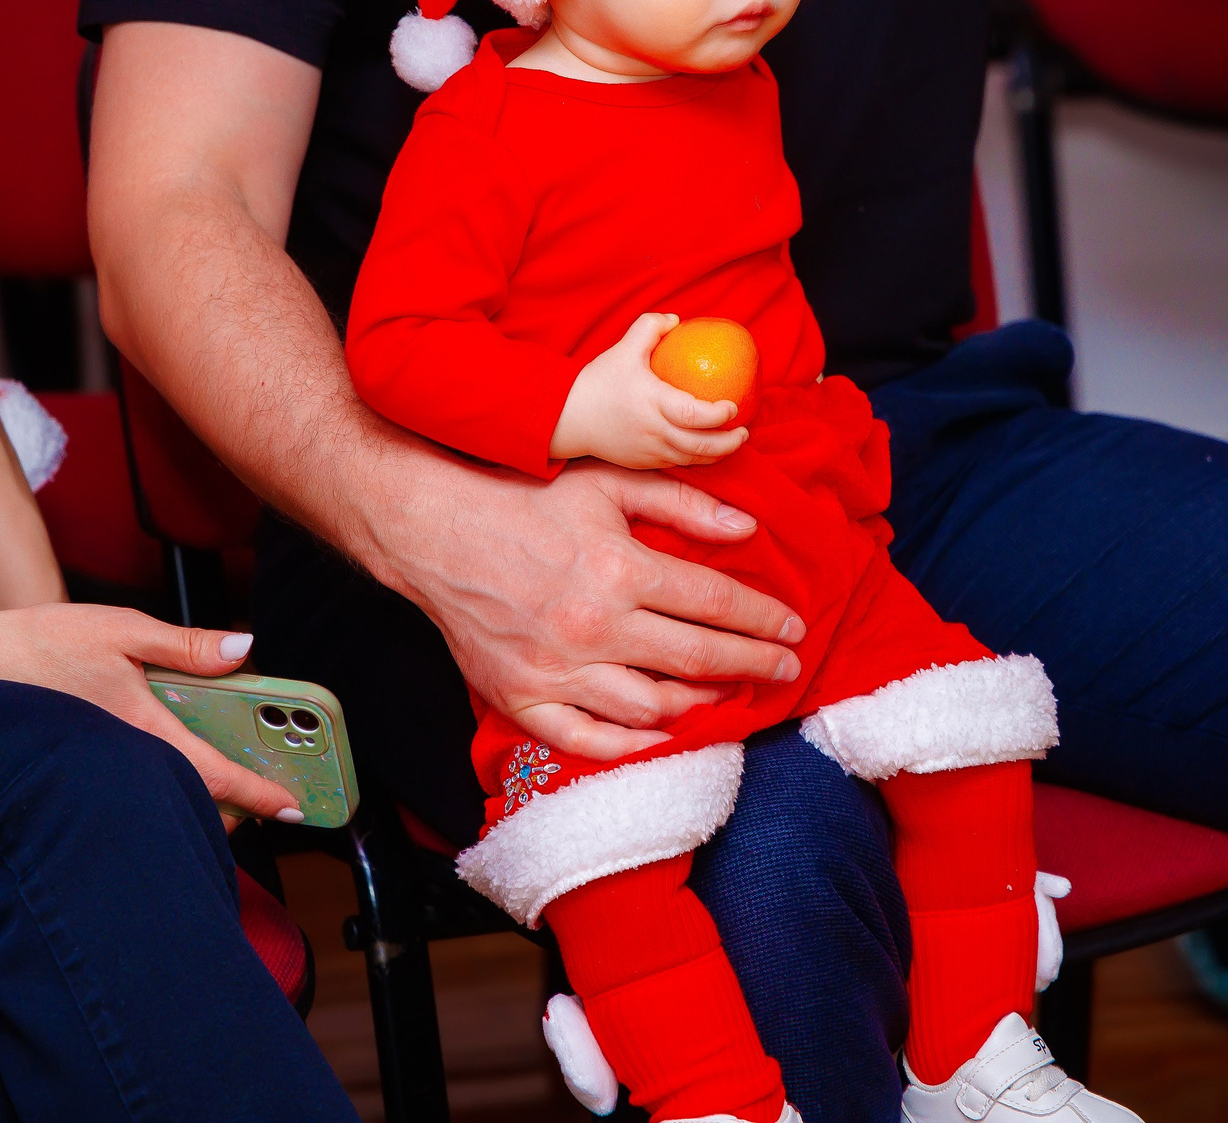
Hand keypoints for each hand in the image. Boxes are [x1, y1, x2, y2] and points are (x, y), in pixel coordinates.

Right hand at [0, 607, 301, 829]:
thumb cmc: (43, 646)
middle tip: (270, 794)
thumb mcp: (122, 630)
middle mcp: (128, 761)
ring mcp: (108, 772)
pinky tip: (176, 762)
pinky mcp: (90, 769)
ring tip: (233, 779)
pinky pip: (141, 791)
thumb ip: (186, 645)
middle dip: (238, 807)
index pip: (217, 776)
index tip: (295, 809)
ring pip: (169, 800)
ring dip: (203, 798)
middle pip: (198, 801)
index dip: (261, 796)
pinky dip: (170, 788)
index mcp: (144, 728)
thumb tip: (244, 650)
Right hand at [374, 459, 803, 758]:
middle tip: (785, 668)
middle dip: (753, 665)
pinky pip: (586, 740)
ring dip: (700, 706)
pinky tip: (662, 735)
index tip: (794, 630)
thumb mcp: (605, 482)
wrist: (433, 529)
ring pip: (650, 709)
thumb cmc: (522, 498)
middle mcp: (594, 626)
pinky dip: (630, 746)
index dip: (764, 621)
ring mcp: (556, 669)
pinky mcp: (521, 697)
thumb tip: (745, 532)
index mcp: (619, 569)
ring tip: (726, 693)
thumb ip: (680, 504)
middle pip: (697, 660)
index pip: (715, 605)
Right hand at [552, 313, 747, 468]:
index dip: (719, 415)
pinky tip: (706, 448)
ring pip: (692, 460)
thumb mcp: (623, 348)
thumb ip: (650, 327)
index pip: (694, 415)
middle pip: (700, 446)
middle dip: (729, 443)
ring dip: (717, 454)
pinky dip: (697, 459)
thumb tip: (677, 319)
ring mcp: (649, 451)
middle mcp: (654, 431)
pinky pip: (677, 464)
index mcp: (652, 402)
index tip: (733, 406)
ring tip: (732, 441)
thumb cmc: (598, 381)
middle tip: (744, 431)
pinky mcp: (644, 462)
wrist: (566, 418)